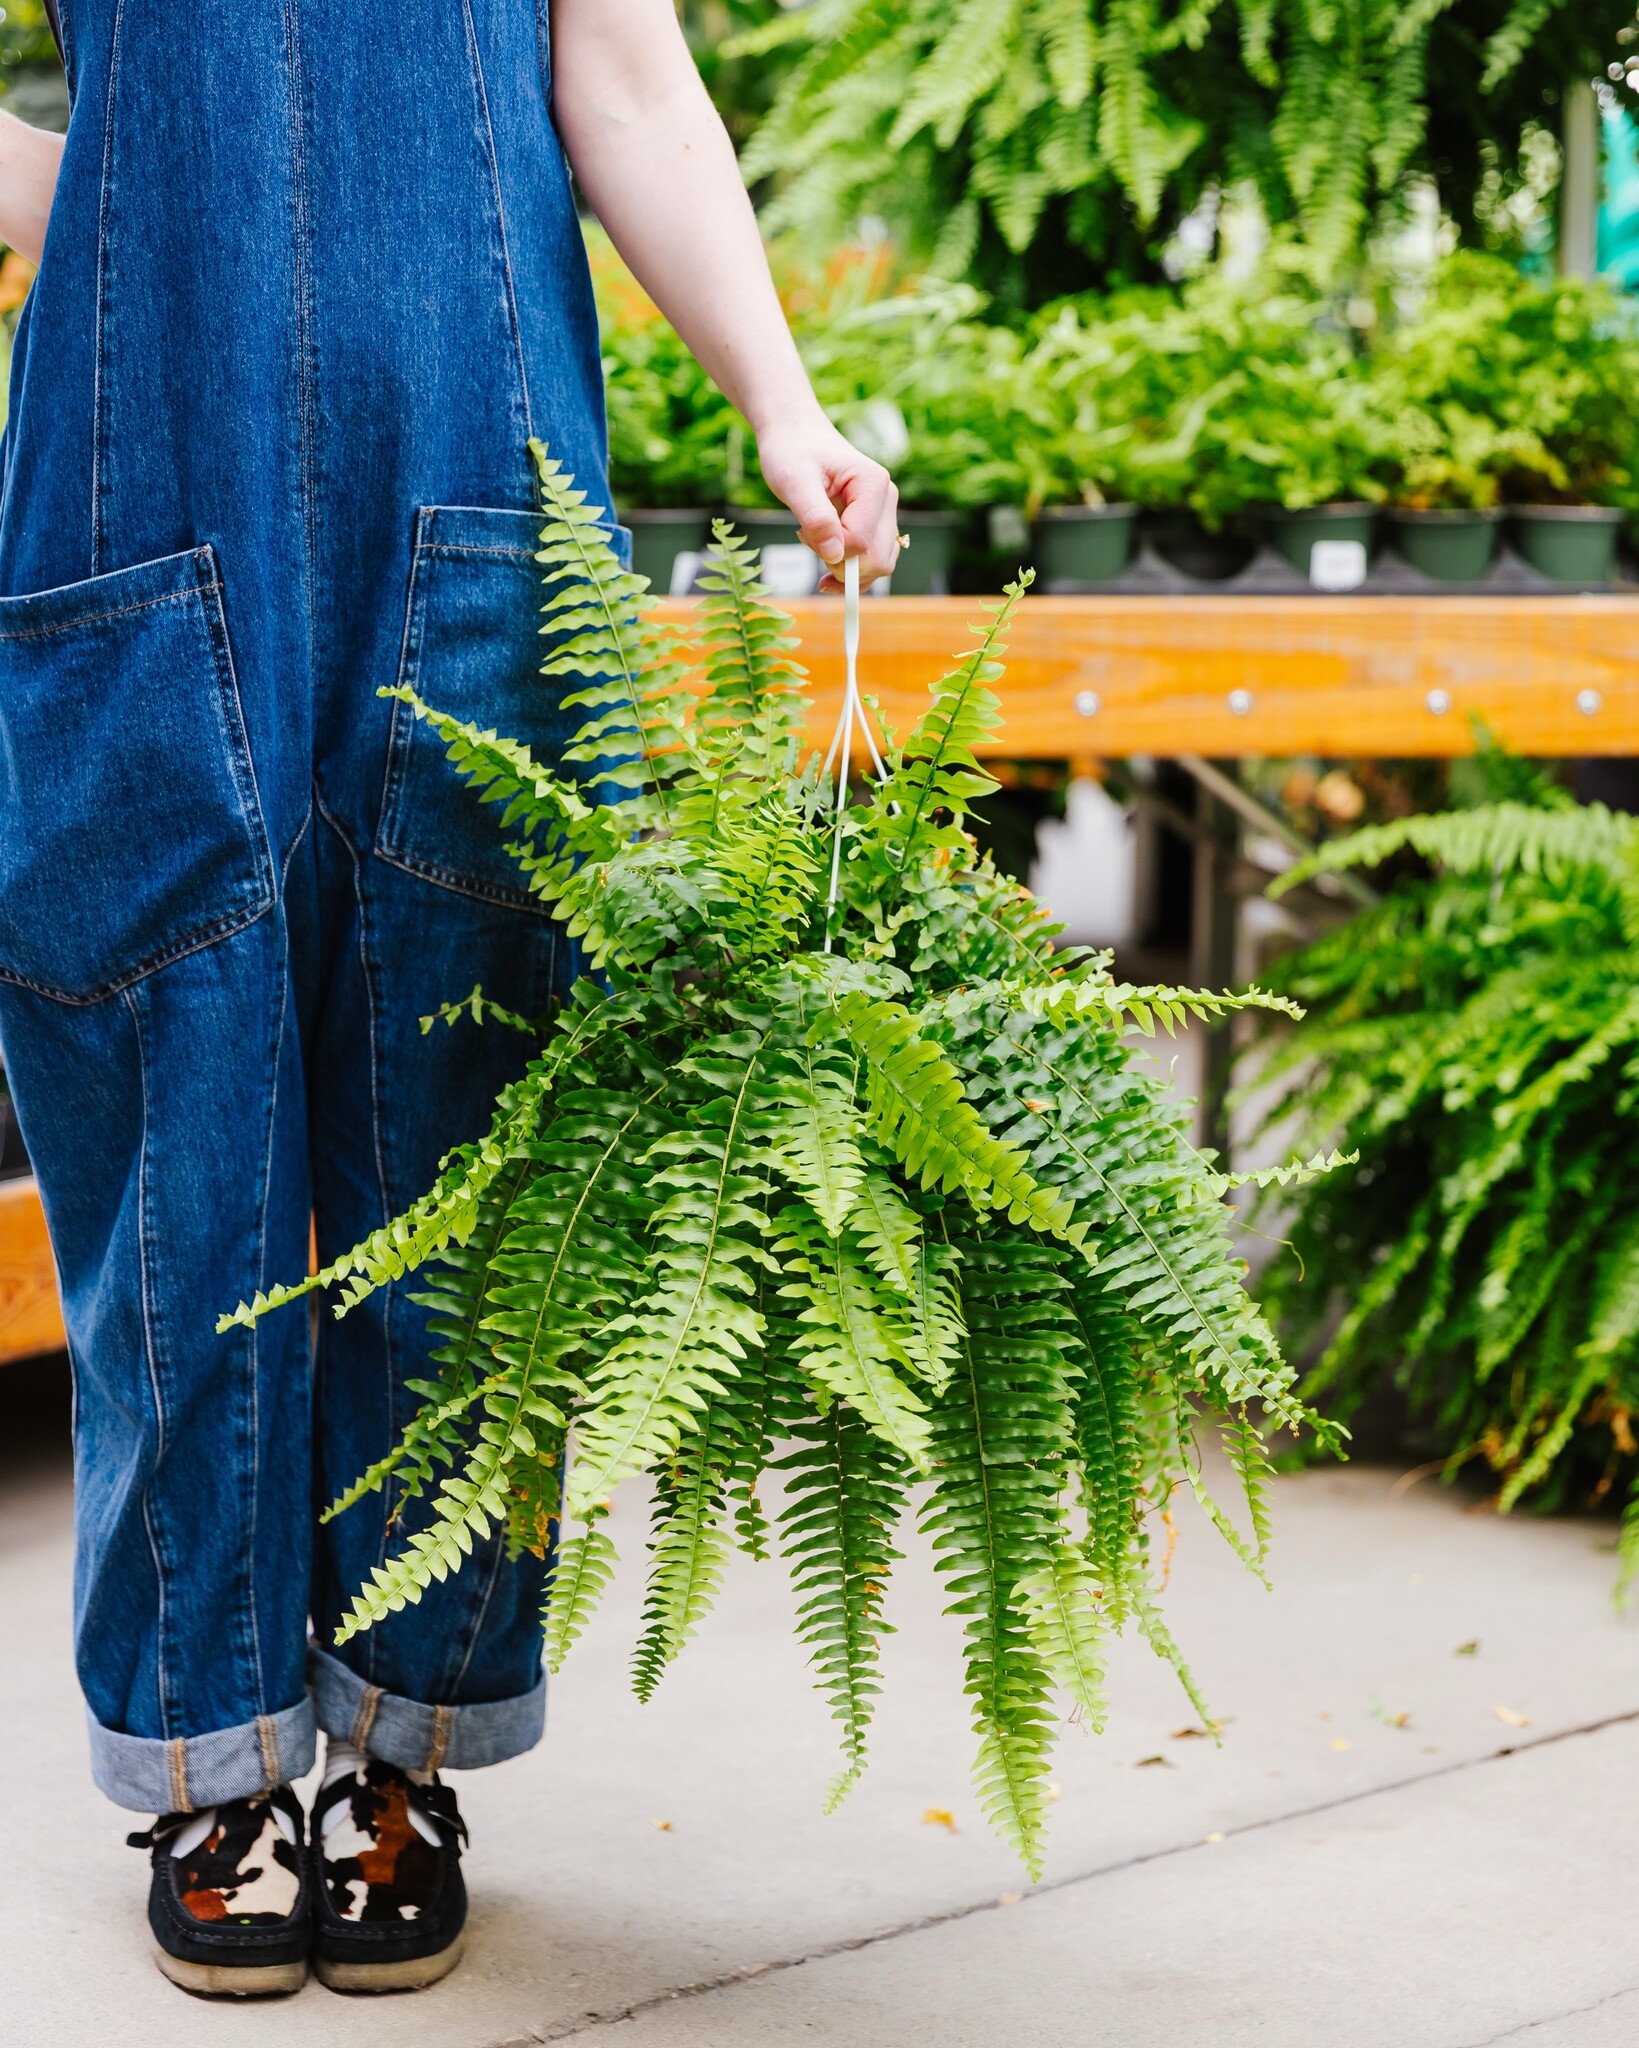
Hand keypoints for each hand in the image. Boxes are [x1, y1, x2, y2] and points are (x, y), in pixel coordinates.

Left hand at [756, 414, 900, 591]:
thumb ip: (816, 518)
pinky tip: (828, 565)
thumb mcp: (794, 481)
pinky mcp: (875, 522)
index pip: (860, 542)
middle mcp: (886, 498)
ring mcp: (884, 512)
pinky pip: (874, 560)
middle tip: (808, 538)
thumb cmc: (791, 451)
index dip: (829, 549)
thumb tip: (835, 555)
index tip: (802, 532)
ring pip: (880, 564)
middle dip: (840, 563)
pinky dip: (852, 570)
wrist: (794, 435)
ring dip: (846, 568)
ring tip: (816, 543)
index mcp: (873, 484)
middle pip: (878, 559)